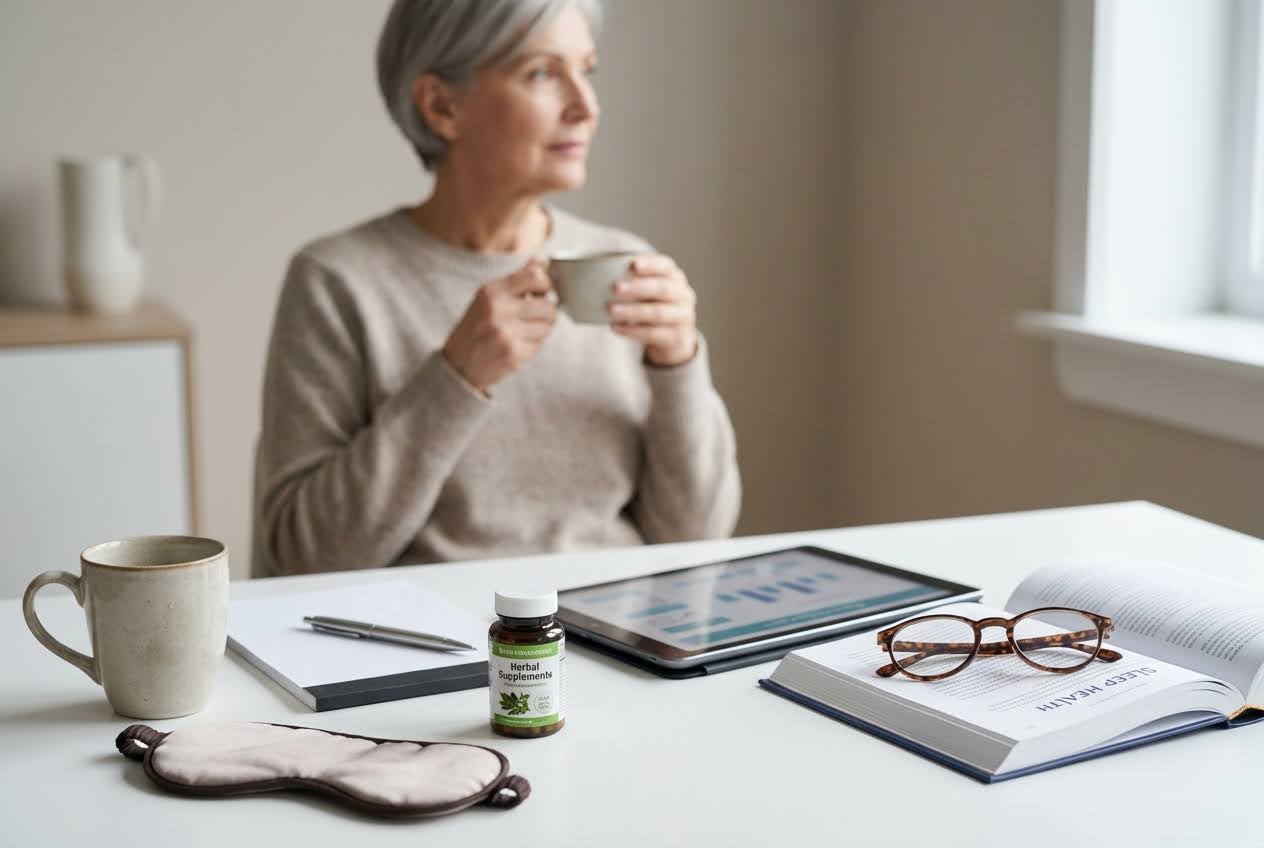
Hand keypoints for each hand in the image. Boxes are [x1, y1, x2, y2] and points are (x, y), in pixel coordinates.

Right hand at [442, 260, 555, 392]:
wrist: (458, 365)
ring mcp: (506, 333)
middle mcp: (498, 309)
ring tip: (522, 333)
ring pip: (547, 326)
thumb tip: (544, 260)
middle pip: (547, 305)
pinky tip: (516, 346)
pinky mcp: (513, 354)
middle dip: (547, 313)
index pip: (536, 276)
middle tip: (535, 318)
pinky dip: (532, 346)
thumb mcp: (487, 297)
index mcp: (492, 290)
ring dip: (540, 330)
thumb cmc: (476, 328)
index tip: (542, 293)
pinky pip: (539, 345)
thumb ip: (516, 279)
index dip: (546, 285)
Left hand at [608, 254, 698, 366]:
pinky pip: (653, 333)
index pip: (666, 266)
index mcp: (675, 277)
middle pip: (662, 289)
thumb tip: (590, 271)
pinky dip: (633, 330)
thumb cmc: (654, 306)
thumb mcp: (649, 291)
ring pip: (657, 313)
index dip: (651, 264)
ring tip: (610, 309)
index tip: (633, 264)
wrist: (676, 339)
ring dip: (632, 310)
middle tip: (615, 287)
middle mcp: (683, 295)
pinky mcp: (676, 337)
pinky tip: (615, 327)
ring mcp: (683, 317)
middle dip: (638, 287)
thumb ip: (631, 280)